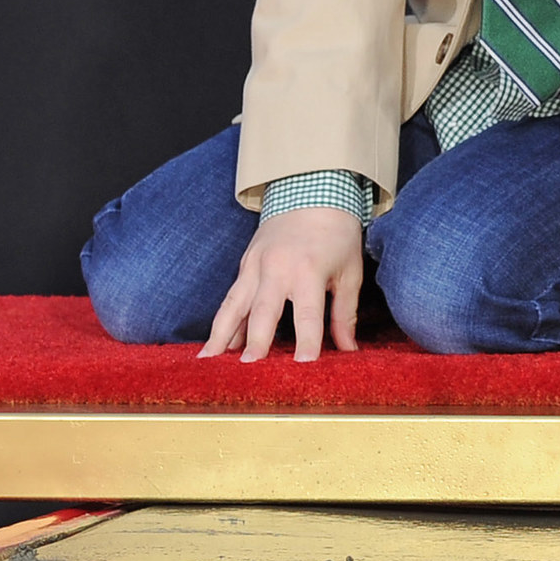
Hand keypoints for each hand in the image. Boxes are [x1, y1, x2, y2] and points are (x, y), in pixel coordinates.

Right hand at [203, 206, 363, 363]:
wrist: (312, 192)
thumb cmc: (337, 236)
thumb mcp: (349, 273)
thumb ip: (345, 314)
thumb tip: (348, 351)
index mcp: (309, 271)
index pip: (308, 314)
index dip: (307, 341)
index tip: (304, 365)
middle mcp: (278, 269)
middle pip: (263, 311)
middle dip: (256, 340)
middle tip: (249, 368)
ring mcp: (256, 266)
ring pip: (234, 305)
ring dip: (222, 334)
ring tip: (210, 362)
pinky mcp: (244, 265)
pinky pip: (231, 297)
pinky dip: (222, 322)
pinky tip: (214, 346)